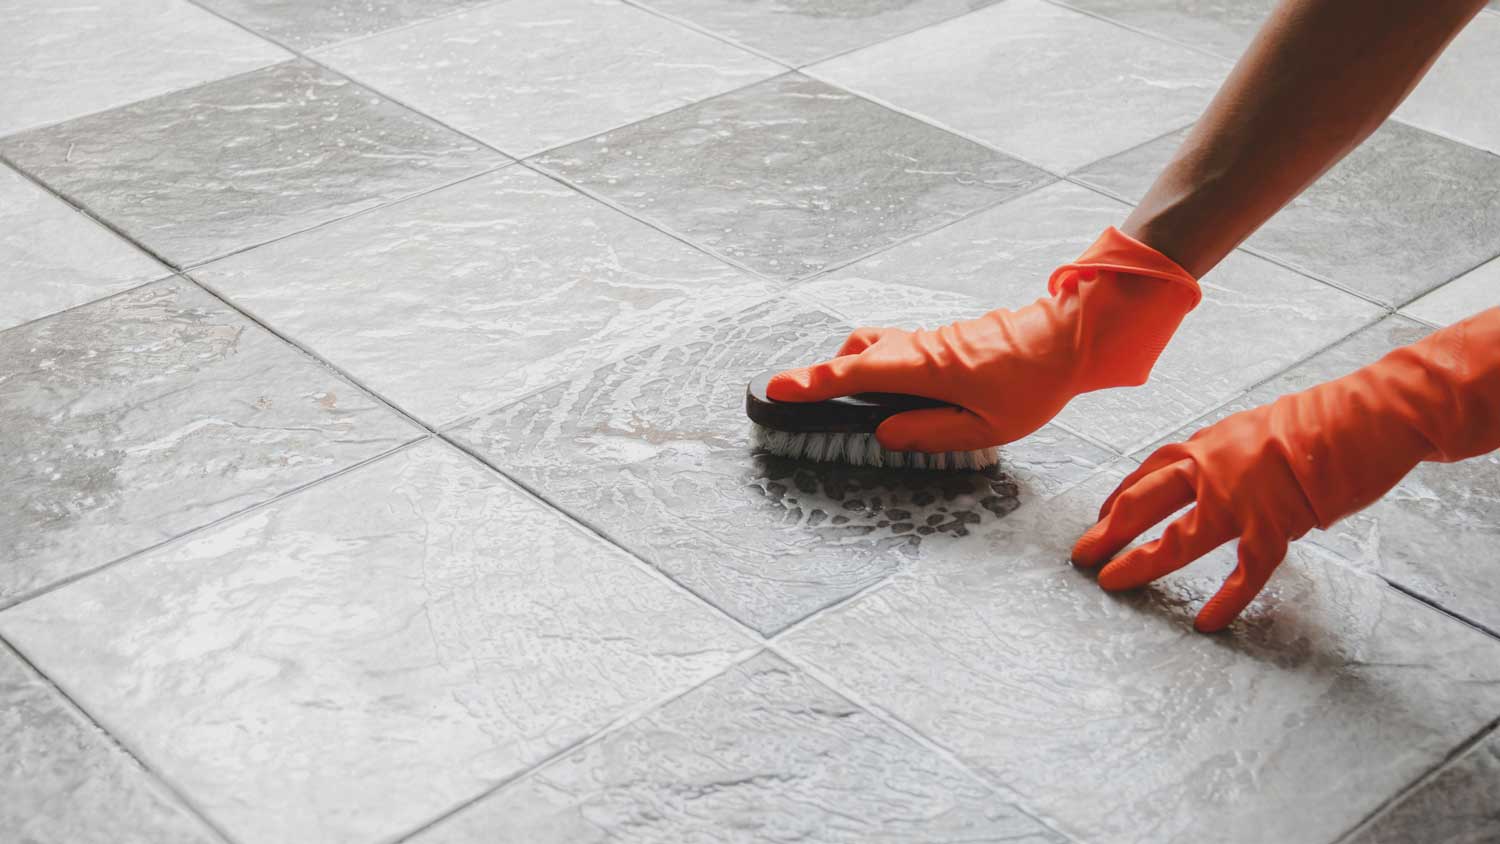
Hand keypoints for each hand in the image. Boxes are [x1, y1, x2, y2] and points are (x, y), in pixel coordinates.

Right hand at [767, 228, 1201, 450]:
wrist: (1069, 338)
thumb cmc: (1033, 385)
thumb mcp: (987, 427)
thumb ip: (931, 433)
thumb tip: (884, 432)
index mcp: (925, 369)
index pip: (855, 375)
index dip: (813, 383)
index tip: (775, 388)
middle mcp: (919, 348)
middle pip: (856, 354)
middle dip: (822, 375)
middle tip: (796, 398)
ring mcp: (930, 340)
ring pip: (875, 347)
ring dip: (852, 368)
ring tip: (844, 401)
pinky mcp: (942, 340)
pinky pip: (896, 349)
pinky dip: (878, 365)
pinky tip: (891, 394)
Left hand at [1072, 307, 1499, 631]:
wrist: (1369, 416)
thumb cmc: (1320, 420)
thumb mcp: (1256, 428)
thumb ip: (1227, 454)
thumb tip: (1208, 474)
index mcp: (1208, 444)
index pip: (1147, 472)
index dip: (1118, 498)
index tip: (1099, 518)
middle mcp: (1213, 469)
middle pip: (1144, 502)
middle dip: (1108, 530)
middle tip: (1080, 555)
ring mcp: (1242, 499)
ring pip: (1180, 538)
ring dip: (1142, 562)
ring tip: (1114, 583)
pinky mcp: (1277, 524)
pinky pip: (1244, 571)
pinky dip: (1227, 599)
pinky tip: (1207, 622)